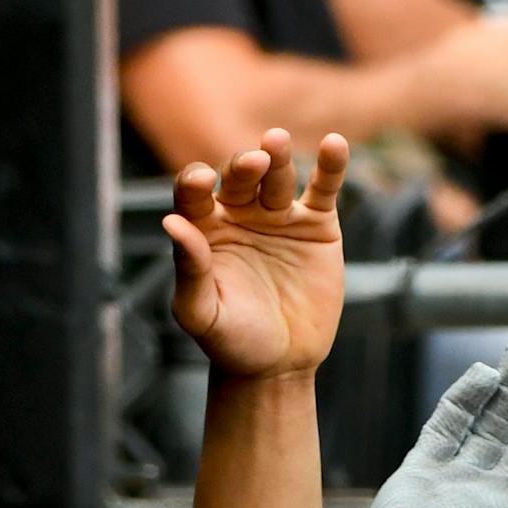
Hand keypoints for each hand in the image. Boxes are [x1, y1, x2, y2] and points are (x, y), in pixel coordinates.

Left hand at [164, 129, 347, 377]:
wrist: (280, 364)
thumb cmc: (231, 340)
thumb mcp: (202, 311)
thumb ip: (189, 269)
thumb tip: (172, 223)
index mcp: (202, 229)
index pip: (193, 193)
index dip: (195, 183)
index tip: (205, 182)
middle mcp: (238, 214)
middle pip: (238, 178)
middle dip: (244, 167)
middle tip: (254, 162)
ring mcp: (278, 217)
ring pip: (277, 177)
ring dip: (277, 157)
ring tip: (277, 142)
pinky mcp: (317, 226)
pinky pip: (323, 189)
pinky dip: (331, 166)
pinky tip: (336, 144)